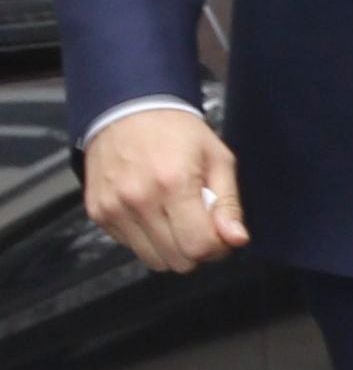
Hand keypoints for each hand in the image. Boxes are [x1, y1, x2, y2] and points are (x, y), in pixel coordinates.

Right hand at [84, 107, 248, 272]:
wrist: (127, 108)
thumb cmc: (176, 131)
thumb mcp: (217, 158)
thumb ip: (228, 204)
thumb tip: (236, 239)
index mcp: (173, 184)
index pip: (199, 247)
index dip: (217, 247)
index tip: (220, 234)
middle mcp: (139, 200)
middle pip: (177, 260)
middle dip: (195, 249)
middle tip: (198, 223)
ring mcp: (114, 208)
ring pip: (154, 260)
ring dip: (171, 248)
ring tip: (175, 216)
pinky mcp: (98, 213)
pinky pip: (131, 246)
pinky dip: (146, 238)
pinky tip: (152, 211)